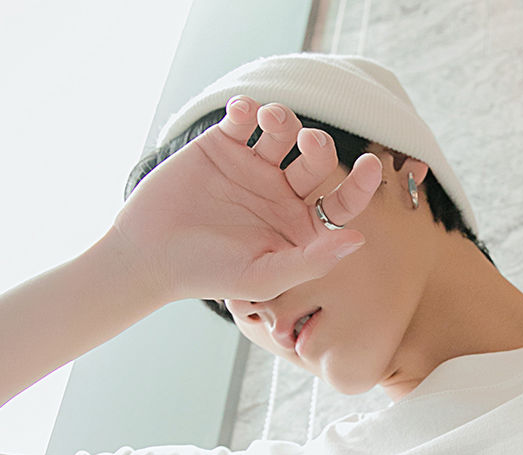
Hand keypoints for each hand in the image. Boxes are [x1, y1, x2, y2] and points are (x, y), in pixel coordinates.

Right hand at [108, 96, 382, 305]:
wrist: (150, 256)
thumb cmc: (209, 275)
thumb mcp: (264, 277)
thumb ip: (311, 261)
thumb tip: (358, 240)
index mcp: (300, 228)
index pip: (341, 203)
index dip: (360, 186)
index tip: (373, 167)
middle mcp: (282, 195)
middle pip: (316, 161)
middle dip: (320, 147)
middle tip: (309, 143)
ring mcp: (254, 167)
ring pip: (284, 132)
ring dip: (284, 119)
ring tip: (269, 121)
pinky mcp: (222, 145)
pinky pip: (244, 117)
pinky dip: (247, 108)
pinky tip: (241, 113)